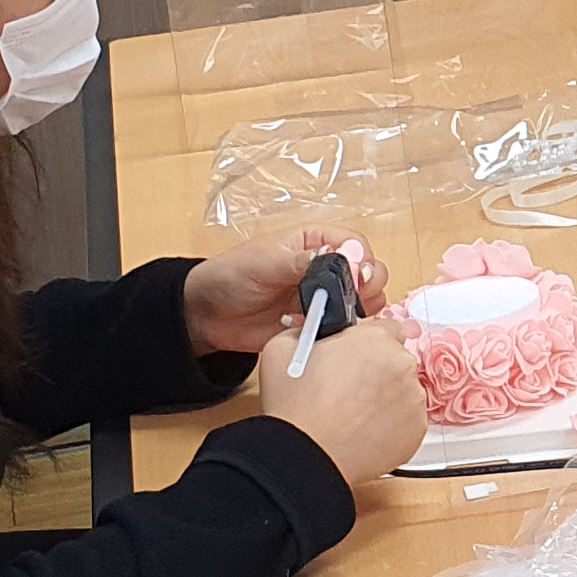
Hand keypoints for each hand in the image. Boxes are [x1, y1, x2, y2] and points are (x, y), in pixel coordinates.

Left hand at [182, 232, 385, 359]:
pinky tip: (327, 333)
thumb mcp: (264, 263)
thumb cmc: (231, 276)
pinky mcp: (320, 326)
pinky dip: (346, 333)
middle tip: (355, 299)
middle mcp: (327, 269)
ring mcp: (326, 299)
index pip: (355, 244)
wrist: (207, 316)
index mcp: (316, 243)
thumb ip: (301, 261)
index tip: (358, 275)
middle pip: (369, 272)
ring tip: (341, 318)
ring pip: (365, 302)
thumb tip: (339, 257)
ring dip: (362, 310)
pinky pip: (347, 329)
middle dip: (369, 285)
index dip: (362, 259)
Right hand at [256, 318, 425, 488]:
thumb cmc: (294, 406)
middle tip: (346, 389)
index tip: (354, 355)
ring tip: (351, 414)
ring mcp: (413, 401)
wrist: (305, 455)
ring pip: (403, 391)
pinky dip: (390, 425)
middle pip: (395, 360)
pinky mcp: (416, 432)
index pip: (385, 328)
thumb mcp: (282, 348)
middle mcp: (402, 366)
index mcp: (375, 340)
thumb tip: (314, 330)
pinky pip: (406, 421)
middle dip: (375, 370)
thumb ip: (307, 330)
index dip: (366, 343)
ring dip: (384, 398)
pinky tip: (362, 431)